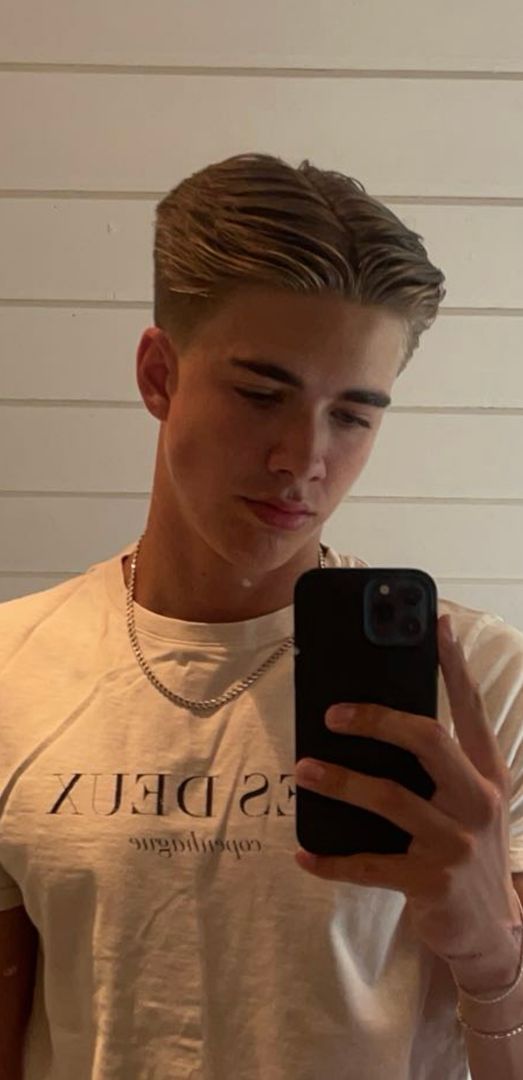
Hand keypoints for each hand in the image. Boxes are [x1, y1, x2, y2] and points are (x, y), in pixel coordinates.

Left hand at [295, 615, 519, 978]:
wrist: (490, 931)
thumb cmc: (464, 848)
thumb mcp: (465, 801)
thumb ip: (435, 766)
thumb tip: (371, 722)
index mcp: (486, 773)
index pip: (470, 708)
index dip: (453, 664)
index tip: (435, 623)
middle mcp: (478, 801)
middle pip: (430, 740)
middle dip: (378, 719)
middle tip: (333, 714)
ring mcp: (456, 843)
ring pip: (391, 798)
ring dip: (341, 782)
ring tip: (304, 770)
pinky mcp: (431, 882)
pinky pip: (370, 865)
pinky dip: (332, 860)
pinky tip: (305, 853)